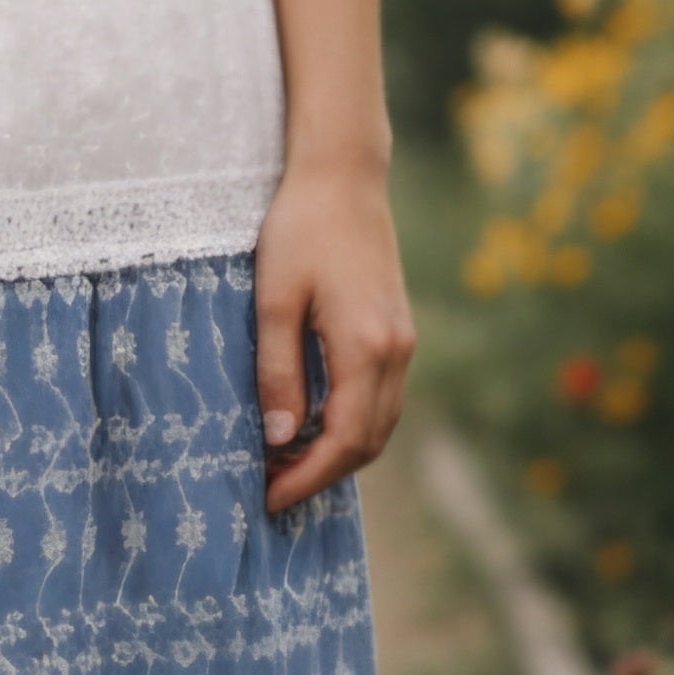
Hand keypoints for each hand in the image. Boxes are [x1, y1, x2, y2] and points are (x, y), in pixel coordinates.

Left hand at [253, 161, 415, 514]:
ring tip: (285, 460)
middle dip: (323, 474)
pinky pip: (382, 397)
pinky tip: (311, 420)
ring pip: (380, 423)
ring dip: (338, 452)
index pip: (345, 441)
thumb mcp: (274, 301)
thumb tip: (281, 439)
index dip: (308, 479)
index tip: (269, 499)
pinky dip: (351, 423)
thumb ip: (279, 373)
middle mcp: (397, 352)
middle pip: (369, 443)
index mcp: (368, 348)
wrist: (343, 175)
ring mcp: (403, 341)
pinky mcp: (398, 330)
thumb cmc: (300, 229)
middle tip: (272, 486)